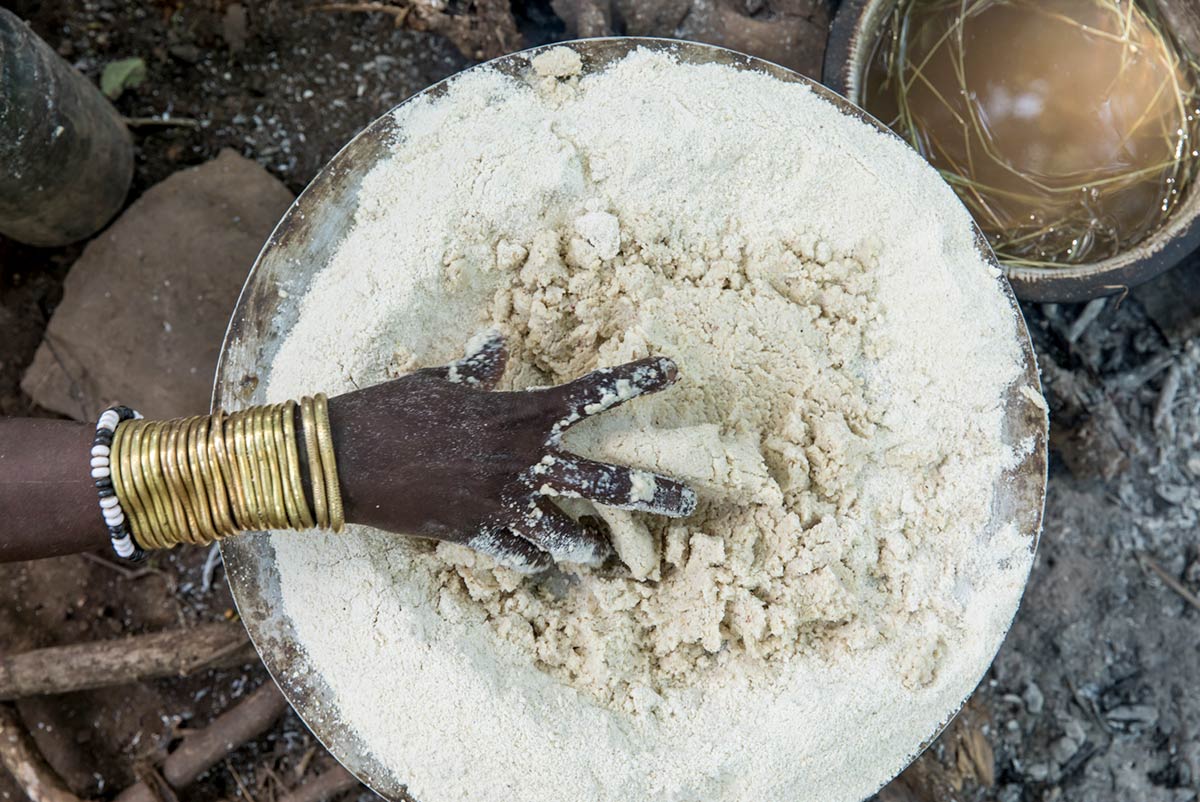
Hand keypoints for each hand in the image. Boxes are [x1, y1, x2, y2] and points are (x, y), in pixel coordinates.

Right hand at [325, 333, 695, 571]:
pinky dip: (533, 559)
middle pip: (607, 481)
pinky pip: (520, 556)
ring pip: (568, 535)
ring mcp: (502, 503)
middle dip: (655, 492)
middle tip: (691, 502)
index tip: (671, 372)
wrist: (344, 457)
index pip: (592, 394)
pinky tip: (542, 561)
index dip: (635, 381)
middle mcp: (523, 462)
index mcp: (519, 415)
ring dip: (590, 544)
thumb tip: (497, 343)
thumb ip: (478, 368)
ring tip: (604, 550)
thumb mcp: (439, 379)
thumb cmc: (392, 408)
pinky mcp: (475, 533)